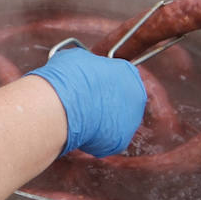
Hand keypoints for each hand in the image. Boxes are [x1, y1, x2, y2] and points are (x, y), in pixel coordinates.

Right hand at [27, 47, 146, 156]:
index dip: (101, 82)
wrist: (63, 106)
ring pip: (114, 122)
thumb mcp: (76, 58)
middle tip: (83, 104)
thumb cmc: (68, 79)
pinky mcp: (121, 141)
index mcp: (128, 72)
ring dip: (99, 121)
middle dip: (103, 103)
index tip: (88, 86)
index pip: (119, 76)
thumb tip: (82, 67)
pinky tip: (80, 130)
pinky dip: (94, 138)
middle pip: (120, 100)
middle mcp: (136, 96)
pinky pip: (106, 140)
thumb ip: (88, 63)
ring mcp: (131, 121)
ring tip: (79, 118)